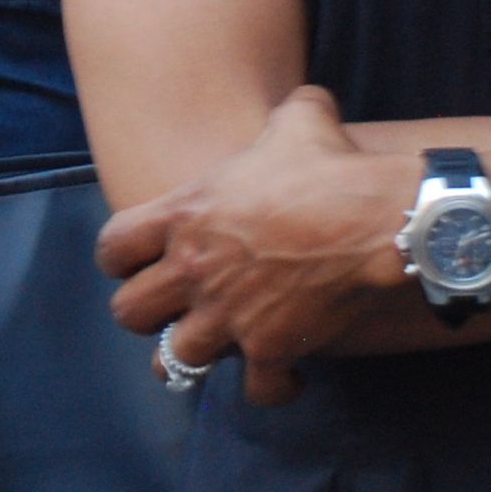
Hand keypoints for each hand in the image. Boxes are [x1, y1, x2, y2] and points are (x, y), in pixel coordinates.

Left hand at [98, 86, 408, 404]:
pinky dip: (269, 387)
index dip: (120, 259)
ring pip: (174, 360)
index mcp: (182, 215)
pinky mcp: (271, 348)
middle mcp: (193, 270)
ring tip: (218, 347)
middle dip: (148, 313)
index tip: (140, 261)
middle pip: (128, 313)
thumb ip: (287, 114)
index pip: (111, 248)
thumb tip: (310, 101)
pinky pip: (253, 390)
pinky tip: (286, 376)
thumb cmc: (333, 167)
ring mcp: (228, 315)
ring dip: (194, 355)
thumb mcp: (299, 121)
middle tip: (175, 306)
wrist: (379, 220)